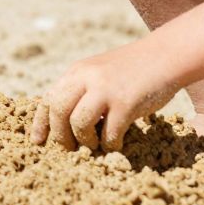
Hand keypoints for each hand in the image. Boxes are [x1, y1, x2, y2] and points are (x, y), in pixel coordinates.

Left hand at [29, 40, 180, 151]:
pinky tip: (116, 144)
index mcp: (77, 72)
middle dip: (60, 136)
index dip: (40, 123)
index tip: (37, 141)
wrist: (166, 55)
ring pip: (78, 123)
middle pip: (58, 111)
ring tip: (95, 145)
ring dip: (84, 141)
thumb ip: (82, 90)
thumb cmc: (134, 70)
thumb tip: (64, 122)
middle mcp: (87, 77)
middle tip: (70, 148)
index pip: (48, 99)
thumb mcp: (100, 72)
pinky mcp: (126, 103)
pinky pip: (109, 133)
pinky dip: (110, 145)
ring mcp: (106, 89)